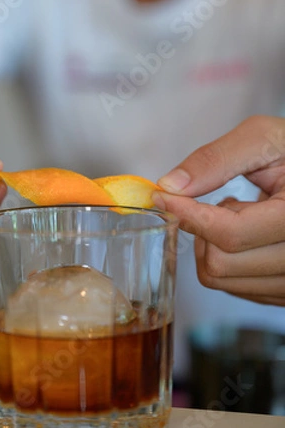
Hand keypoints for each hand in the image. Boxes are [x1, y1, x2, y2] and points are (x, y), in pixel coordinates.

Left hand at [154, 115, 284, 305]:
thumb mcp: (263, 140)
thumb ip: (216, 160)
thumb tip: (170, 185)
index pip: (230, 234)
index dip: (188, 214)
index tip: (163, 196)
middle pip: (219, 263)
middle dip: (203, 228)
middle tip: (221, 199)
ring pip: (221, 279)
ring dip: (212, 244)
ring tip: (238, 213)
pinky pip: (234, 287)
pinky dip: (224, 259)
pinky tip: (245, 232)